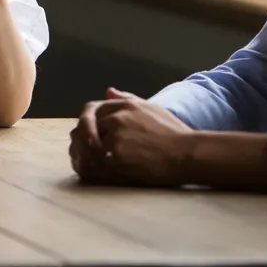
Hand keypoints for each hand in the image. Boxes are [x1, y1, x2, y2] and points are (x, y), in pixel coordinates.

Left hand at [72, 88, 192, 186]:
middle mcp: (118, 117)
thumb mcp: (151, 108)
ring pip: (86, 145)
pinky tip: (93, 175)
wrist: (187, 154)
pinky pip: (95, 162)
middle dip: (80, 140)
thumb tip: (108, 90)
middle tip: (79, 153)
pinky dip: (91, 169)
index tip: (85, 135)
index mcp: (125, 105)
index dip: (85, 124)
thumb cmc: (174, 134)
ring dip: (82, 155)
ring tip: (84, 166)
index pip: (91, 110)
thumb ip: (127, 99)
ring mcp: (116, 136)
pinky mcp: (117, 156)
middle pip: (85, 127)